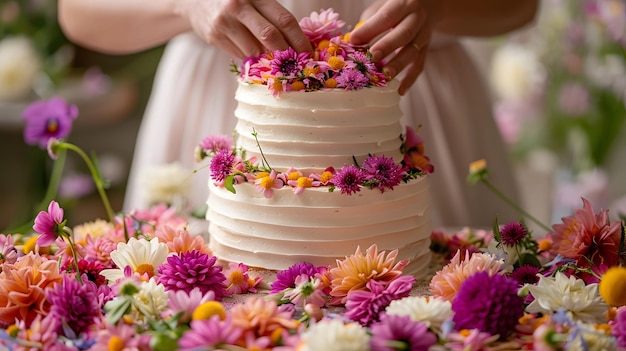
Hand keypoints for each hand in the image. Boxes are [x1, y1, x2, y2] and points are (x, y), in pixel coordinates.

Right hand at [177, 0, 311, 57]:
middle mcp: (239, 6)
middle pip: (271, 36)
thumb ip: (272, 17)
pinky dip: (252, 60)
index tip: (309, 54)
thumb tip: (298, 44)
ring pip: (255, 51)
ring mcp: (225, 22)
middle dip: (286, 54)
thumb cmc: (235, 3)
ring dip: (268, 60)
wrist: (195, 1)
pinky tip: (254, 56)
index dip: (300, 39)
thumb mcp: (254, 0)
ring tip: (275, 62)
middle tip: (296, 65)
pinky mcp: (214, 36)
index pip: (284, 20)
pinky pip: (241, 56)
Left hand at [349, 0, 432, 94]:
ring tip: (384, 75)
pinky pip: (419, 65)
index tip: (353, 40)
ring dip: (398, 65)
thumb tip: (351, 44)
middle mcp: (417, 18)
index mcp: (403, 4)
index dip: (370, 29)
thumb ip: (368, 23)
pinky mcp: (426, 49)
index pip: (386, 16)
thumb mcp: (381, 8)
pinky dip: (410, 79)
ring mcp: (424, 35)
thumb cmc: (394, 9)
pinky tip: (400, 90)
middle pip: (404, 33)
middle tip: (371, 58)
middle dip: (387, 46)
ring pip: (413, 51)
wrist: (426, 6)